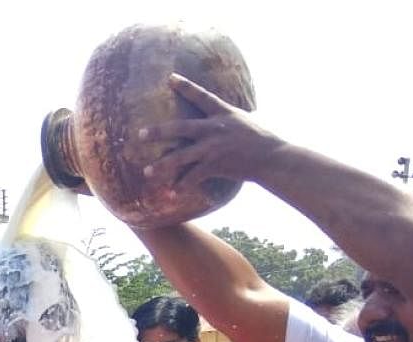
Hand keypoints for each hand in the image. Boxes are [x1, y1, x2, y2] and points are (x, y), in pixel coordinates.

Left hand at [138, 73, 283, 194]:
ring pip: (182, 157)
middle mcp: (215, 128)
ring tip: (147, 171)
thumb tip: (234, 110)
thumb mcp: (246, 119)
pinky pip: (193, 177)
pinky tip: (170, 193)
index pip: (202, 96)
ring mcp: (214, 148)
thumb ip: (231, 116)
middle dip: (159, 131)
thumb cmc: (260, 138)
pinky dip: (182, 185)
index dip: (186, 86)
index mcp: (222, 113)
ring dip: (163, 165)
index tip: (170, 78)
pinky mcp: (216, 165)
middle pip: (181, 127)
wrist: (272, 158)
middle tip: (140, 134)